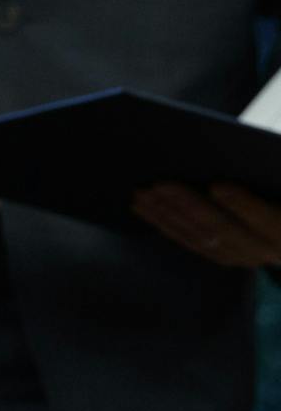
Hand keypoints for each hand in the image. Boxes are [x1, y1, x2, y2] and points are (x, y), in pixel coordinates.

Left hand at [133, 182, 280, 267]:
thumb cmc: (278, 188)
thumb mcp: (277, 182)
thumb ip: (262, 174)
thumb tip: (234, 155)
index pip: (268, 220)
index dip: (242, 204)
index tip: (217, 185)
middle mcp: (268, 249)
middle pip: (225, 229)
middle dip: (190, 206)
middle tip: (161, 184)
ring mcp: (244, 256)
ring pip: (201, 238)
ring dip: (168, 215)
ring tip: (142, 194)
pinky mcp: (224, 256)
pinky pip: (190, 242)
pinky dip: (165, 225)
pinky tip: (144, 209)